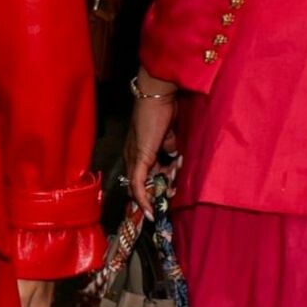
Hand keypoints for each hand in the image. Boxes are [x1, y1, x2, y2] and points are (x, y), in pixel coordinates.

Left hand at [125, 77, 178, 216]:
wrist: (157, 96)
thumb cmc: (163, 112)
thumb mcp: (169, 136)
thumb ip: (169, 149)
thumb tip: (174, 159)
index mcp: (138, 152)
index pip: (140, 179)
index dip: (149, 192)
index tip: (160, 202)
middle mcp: (132, 158)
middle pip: (139, 186)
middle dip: (156, 195)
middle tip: (171, 195)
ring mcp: (133, 159)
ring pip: (141, 187)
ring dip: (160, 192)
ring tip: (173, 187)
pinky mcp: (139, 159)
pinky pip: (137, 185)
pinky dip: (143, 199)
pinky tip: (150, 210)